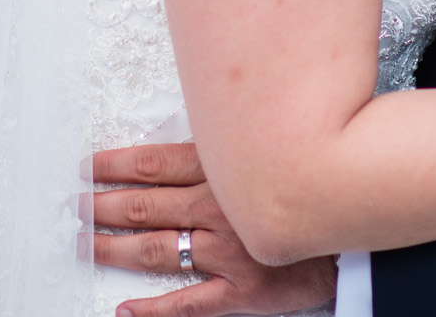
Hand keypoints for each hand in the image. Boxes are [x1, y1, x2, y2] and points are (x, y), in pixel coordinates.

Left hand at [88, 143, 339, 316]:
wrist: (362, 231)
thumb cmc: (312, 185)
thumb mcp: (268, 147)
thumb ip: (226, 145)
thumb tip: (185, 137)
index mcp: (222, 171)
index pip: (151, 166)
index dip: (112, 166)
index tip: (85, 167)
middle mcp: (218, 210)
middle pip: (144, 206)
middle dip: (101, 205)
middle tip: (72, 205)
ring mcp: (226, 253)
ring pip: (156, 250)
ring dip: (114, 247)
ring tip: (85, 243)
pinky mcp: (241, 293)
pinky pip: (187, 304)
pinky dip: (152, 310)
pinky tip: (125, 309)